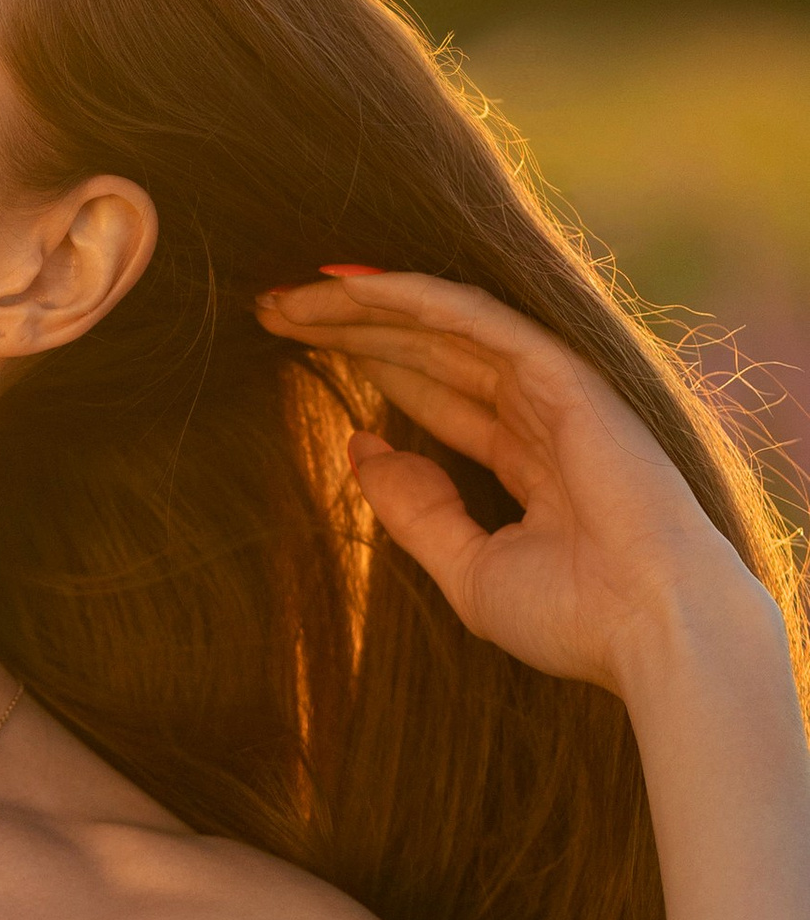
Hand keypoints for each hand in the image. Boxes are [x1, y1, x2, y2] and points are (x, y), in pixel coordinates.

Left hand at [255, 269, 771, 698]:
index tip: (290, 347)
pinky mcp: (565, 375)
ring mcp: (554, 389)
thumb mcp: (467, 568)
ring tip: (288, 295)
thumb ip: (413, 508)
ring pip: (441, 325)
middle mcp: (539, 412)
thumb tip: (359, 444)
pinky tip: (353, 287)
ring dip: (364, 307)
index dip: (364, 362)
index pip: (431, 390)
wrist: (651, 633)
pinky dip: (415, 298)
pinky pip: (477, 319)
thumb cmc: (575, 618)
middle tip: (269, 306)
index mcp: (526, 458)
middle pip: (425, 349)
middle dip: (348, 326)